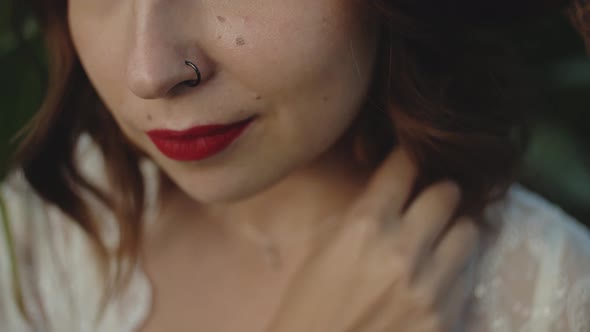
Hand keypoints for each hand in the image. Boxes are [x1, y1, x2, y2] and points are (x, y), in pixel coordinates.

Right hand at [265, 147, 479, 331]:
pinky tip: (437, 275)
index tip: (411, 158)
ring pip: (468, 231)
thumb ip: (362, 218)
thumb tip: (393, 196)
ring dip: (454, 228)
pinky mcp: (447, 318)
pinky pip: (467, 275)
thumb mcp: (324, 252)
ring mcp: (430, 287)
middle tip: (432, 199)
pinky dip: (455, 268)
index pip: (403, 168)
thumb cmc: (308, 309)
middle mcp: (403, 250)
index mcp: (364, 228)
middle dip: (439, 191)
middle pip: (447, 193)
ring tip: (441, 237)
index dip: (408, 158)